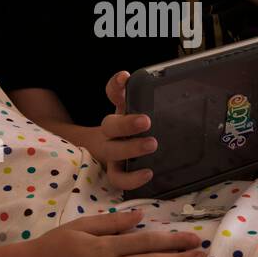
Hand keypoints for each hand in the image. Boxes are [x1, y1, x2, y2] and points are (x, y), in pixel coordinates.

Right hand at [91, 70, 156, 190]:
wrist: (105, 152)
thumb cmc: (131, 131)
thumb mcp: (136, 114)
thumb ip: (140, 100)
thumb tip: (135, 81)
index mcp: (118, 111)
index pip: (112, 93)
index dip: (115, 85)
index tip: (125, 77)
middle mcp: (110, 131)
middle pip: (110, 125)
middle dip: (126, 123)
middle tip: (146, 121)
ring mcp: (111, 153)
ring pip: (113, 152)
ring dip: (130, 149)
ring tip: (152, 144)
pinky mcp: (115, 172)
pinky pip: (119, 178)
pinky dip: (132, 179)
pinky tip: (148, 173)